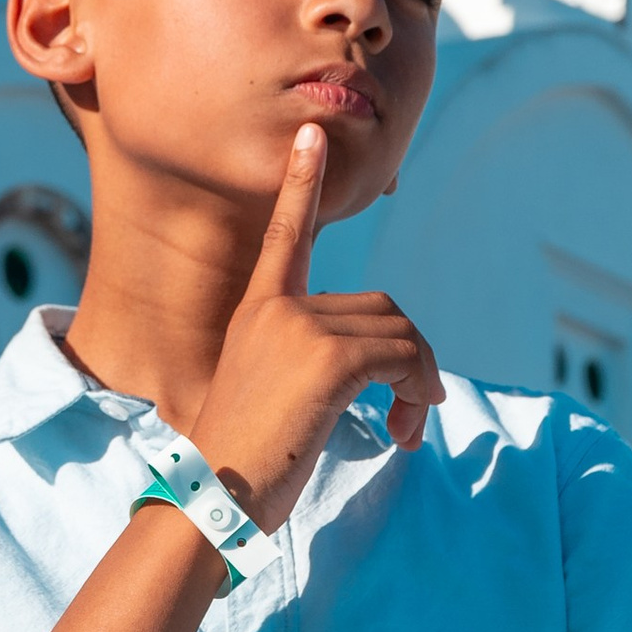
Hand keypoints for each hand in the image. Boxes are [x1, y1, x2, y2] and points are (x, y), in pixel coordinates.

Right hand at [189, 122, 443, 528]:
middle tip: (410, 415)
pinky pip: (400, 359)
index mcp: (257, 311)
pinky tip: (403, 430)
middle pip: (382, 309)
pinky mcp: (326, 360)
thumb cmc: (239, 464)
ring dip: (419, 383)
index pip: (287, 234)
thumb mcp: (270, 395)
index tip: (312, 134)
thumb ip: (310, 361)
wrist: (212, 498)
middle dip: (410, 361)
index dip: (301, 183)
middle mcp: (277, 309)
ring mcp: (300, 330)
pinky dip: (416, 392)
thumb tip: (385, 364)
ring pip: (399, 335)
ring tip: (406, 430)